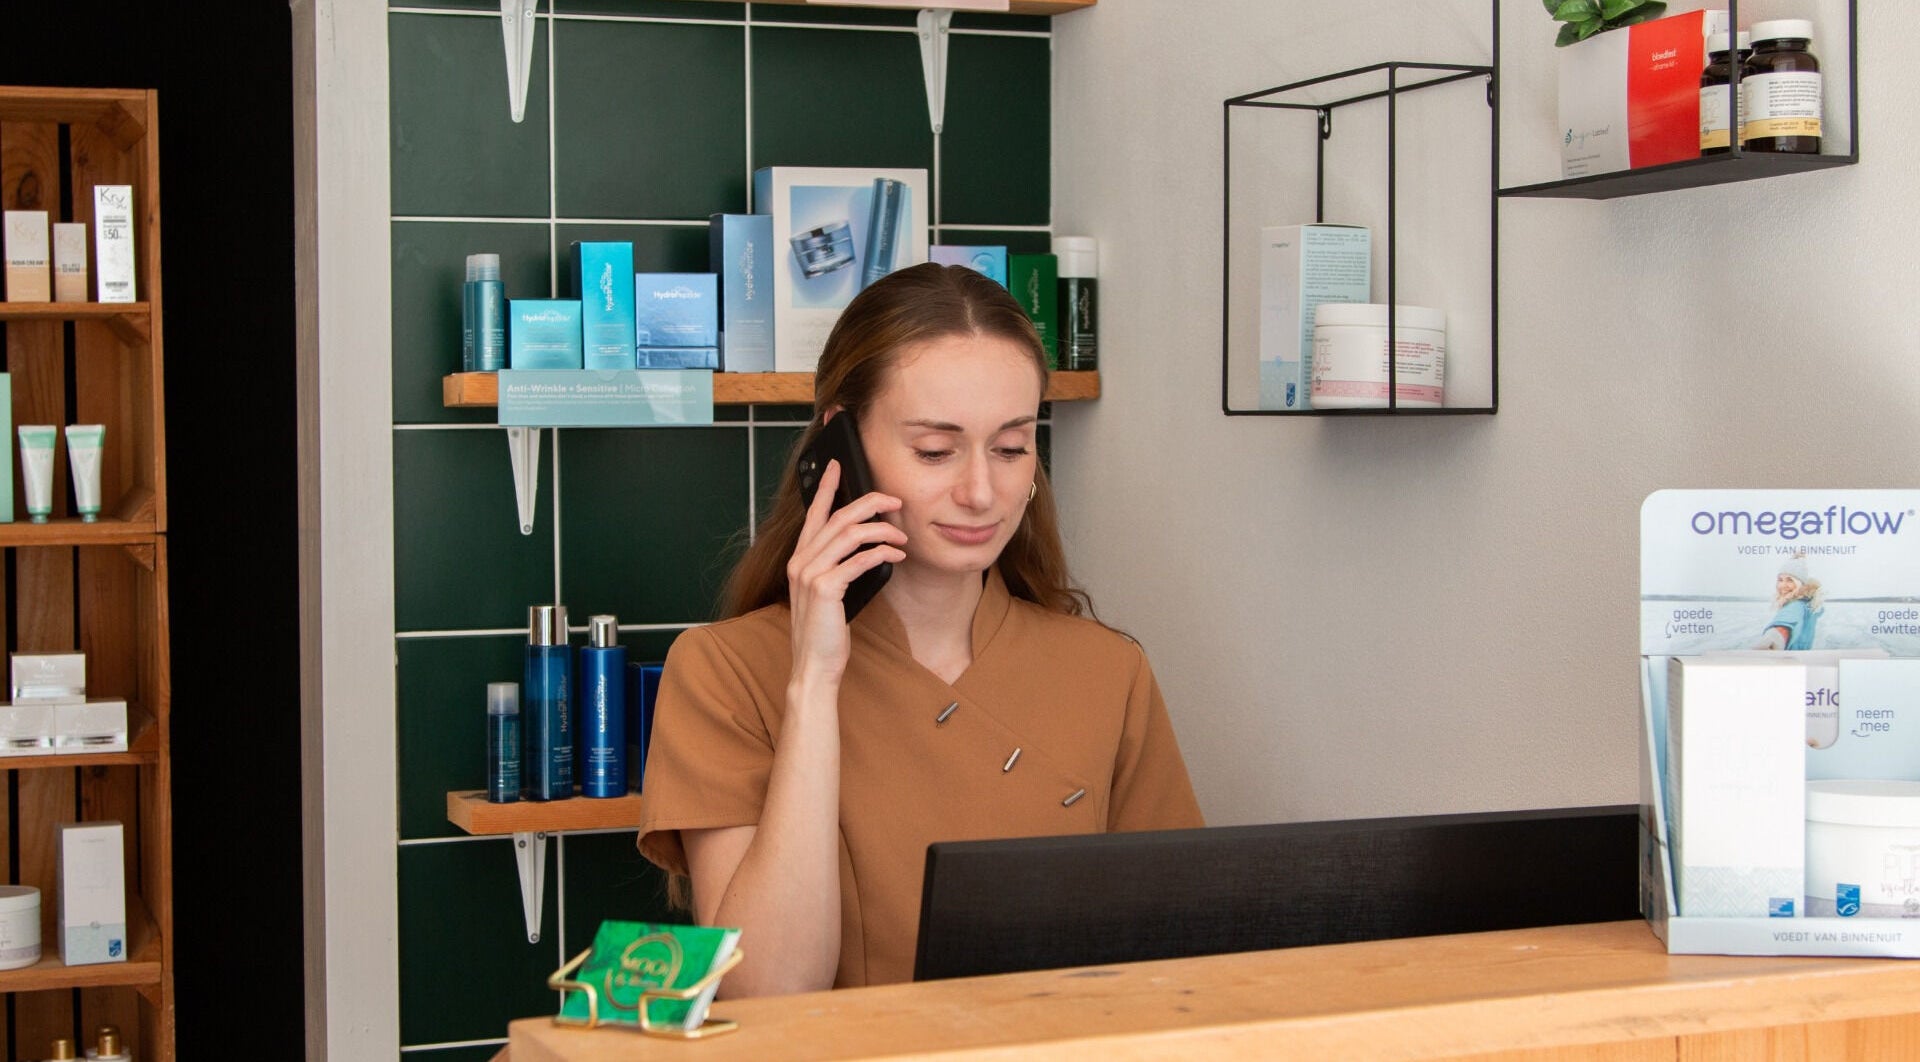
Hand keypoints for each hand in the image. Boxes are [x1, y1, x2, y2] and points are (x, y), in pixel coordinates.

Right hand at [786, 459, 906, 682]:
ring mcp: (809, 574)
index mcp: (799, 559)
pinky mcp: (825, 588)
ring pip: (849, 534)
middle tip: (894, 501)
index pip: (814, 514)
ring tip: (902, 535)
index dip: (826, 487)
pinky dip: (881, 553)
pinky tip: (896, 555)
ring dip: (882, 530)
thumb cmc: (824, 632)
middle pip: (838, 517)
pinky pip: (858, 559)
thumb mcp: (827, 592)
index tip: (838, 465)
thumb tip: (866, 544)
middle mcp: (800, 561)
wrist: (813, 665)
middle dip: (869, 503)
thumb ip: (836, 566)